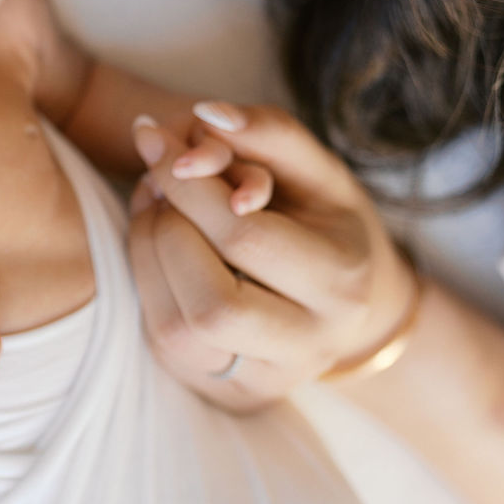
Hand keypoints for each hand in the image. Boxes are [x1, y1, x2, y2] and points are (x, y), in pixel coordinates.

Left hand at [128, 104, 416, 411]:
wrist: (358, 311)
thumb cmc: (331, 225)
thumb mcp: (320, 171)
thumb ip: (269, 132)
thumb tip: (205, 112)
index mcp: (341, 284)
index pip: (245, 239)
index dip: (188, 185)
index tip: (153, 137)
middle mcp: (306, 347)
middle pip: (210, 301)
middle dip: (166, 226)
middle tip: (155, 177)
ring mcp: (260, 380)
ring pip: (177, 330)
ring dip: (147, 253)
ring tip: (155, 206)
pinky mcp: (220, 391)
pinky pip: (162, 340)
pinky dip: (146, 279)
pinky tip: (158, 242)